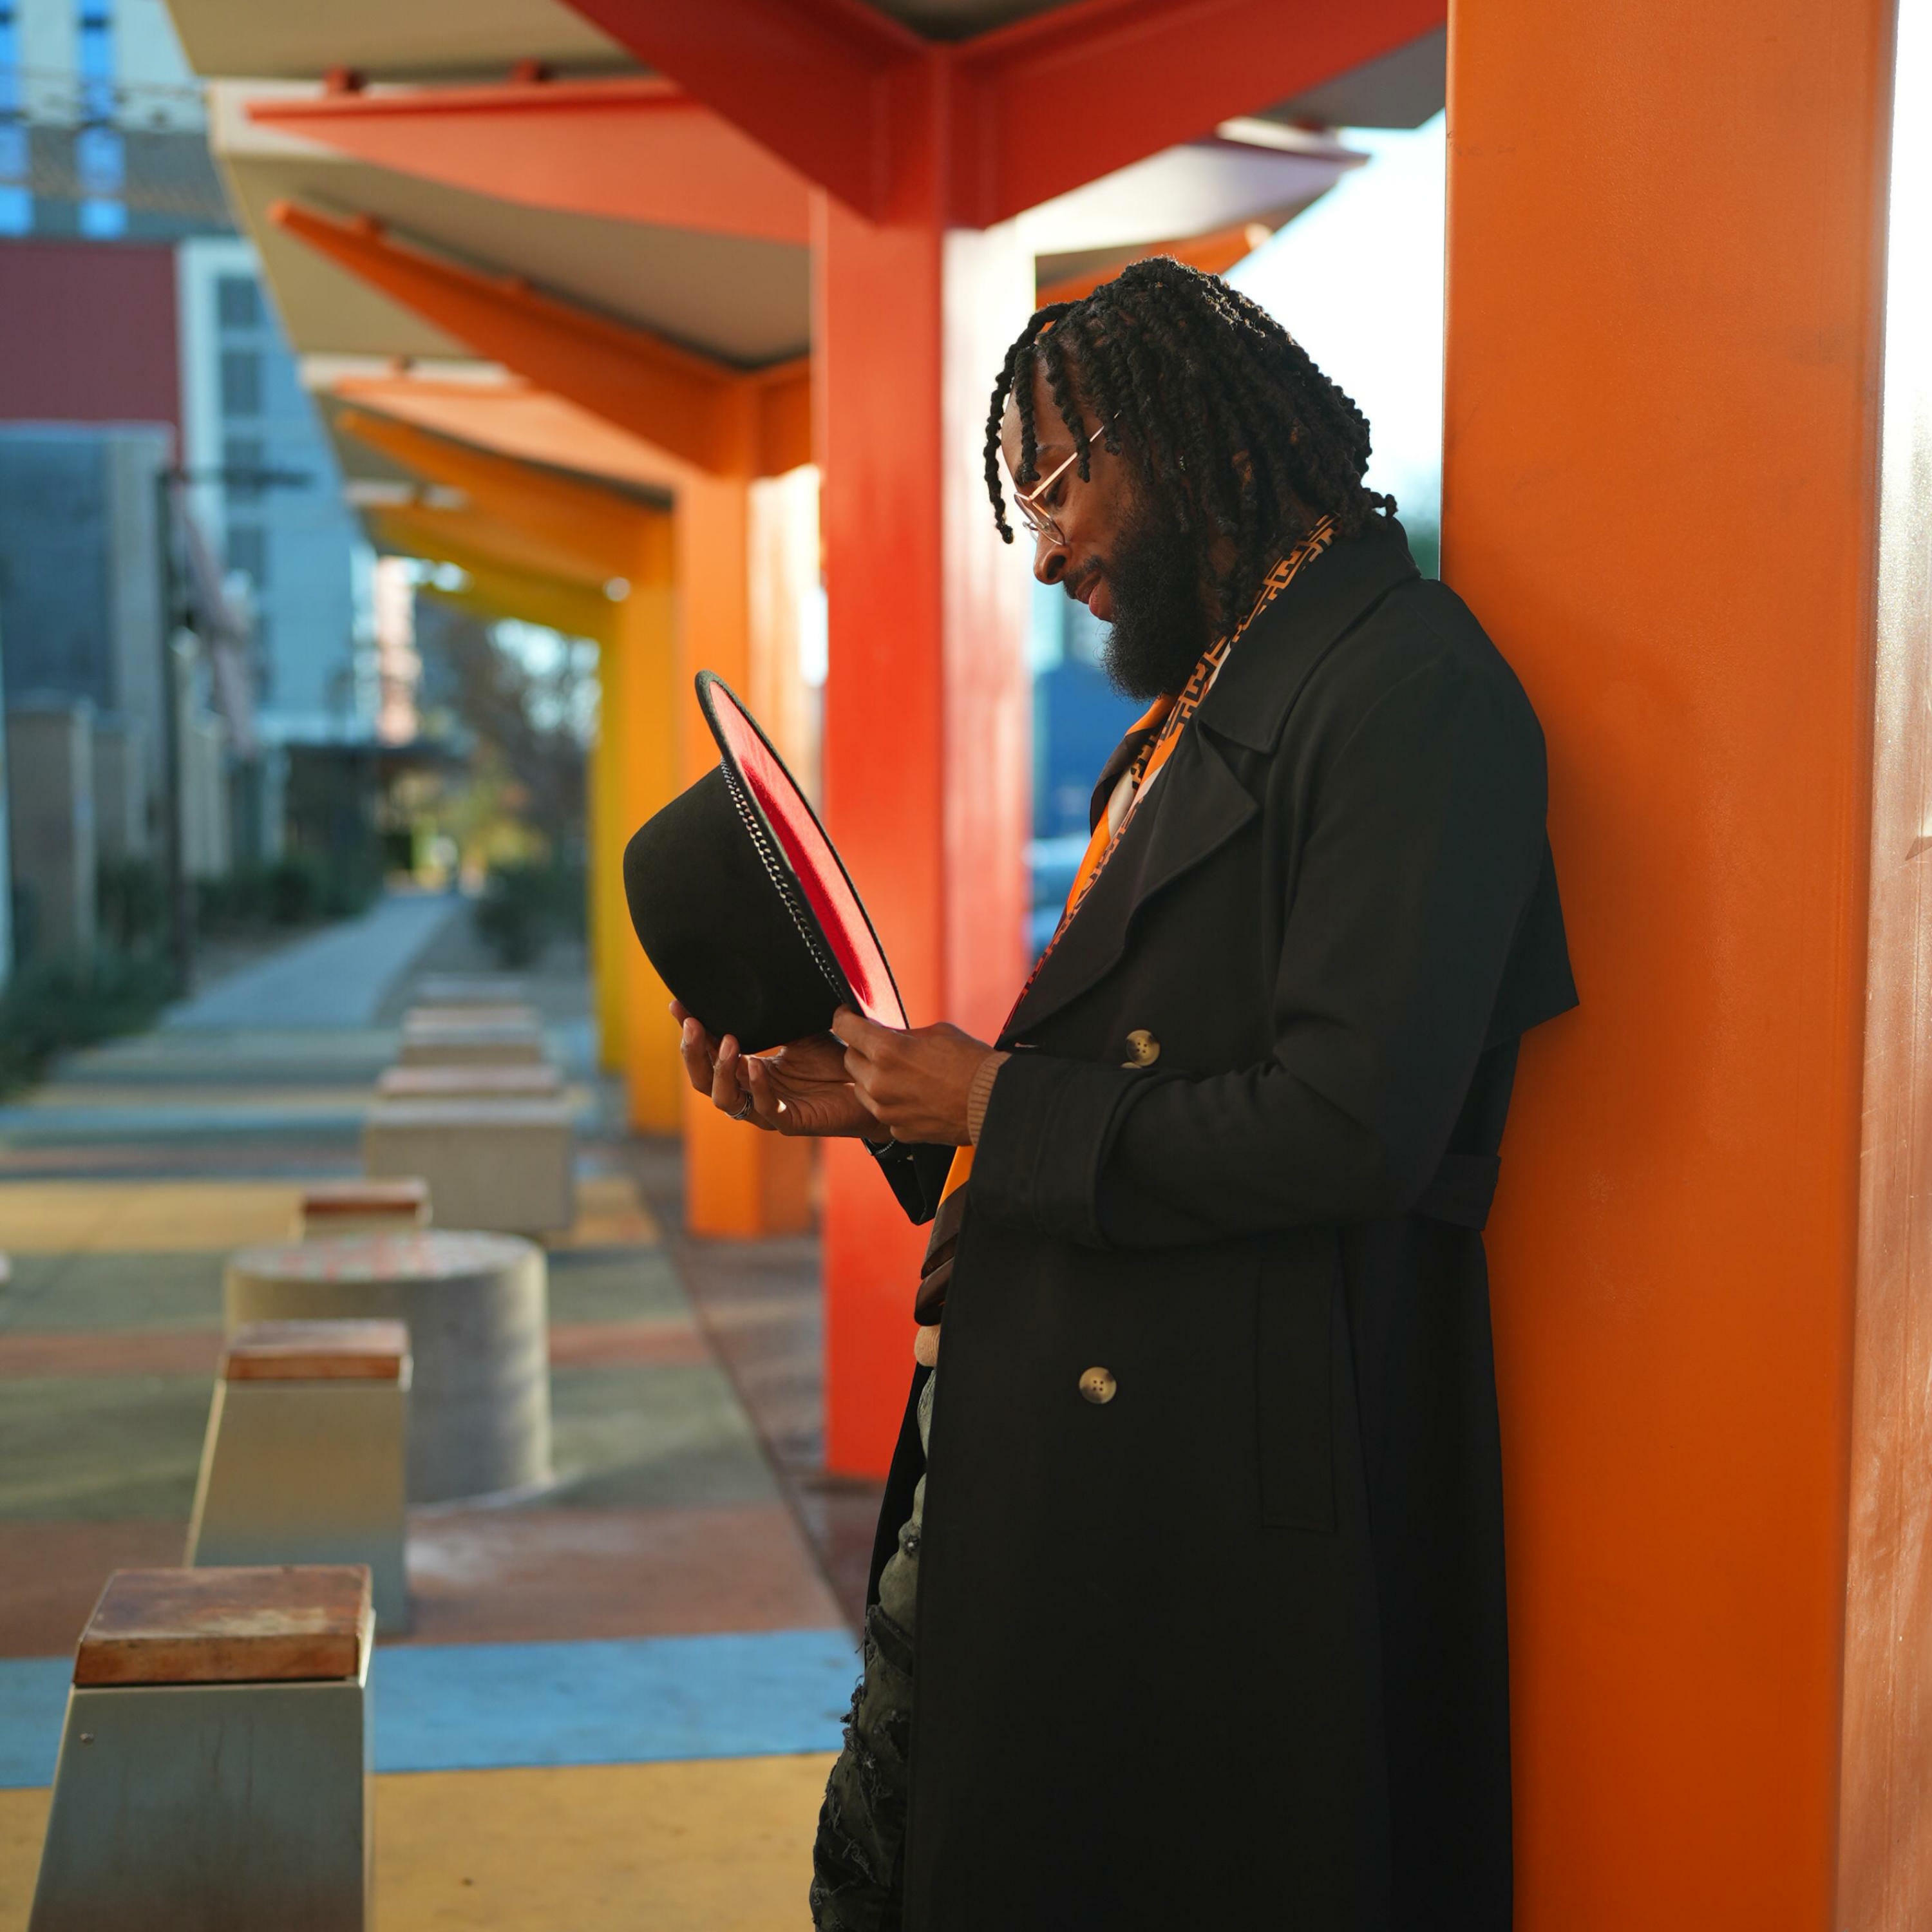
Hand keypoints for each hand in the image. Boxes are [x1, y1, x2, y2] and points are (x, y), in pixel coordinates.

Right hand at [672, 1001, 877, 1137]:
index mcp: (748, 1069)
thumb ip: (776, 1014)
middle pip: (704, 1079)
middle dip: (693, 1052)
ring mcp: (768, 1110)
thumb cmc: (836, 1060)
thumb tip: (757, 976)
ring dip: (721, 1071)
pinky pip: (765, 1110)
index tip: (678, 1005)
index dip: (692, 1031)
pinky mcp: (791, 1123)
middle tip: (693, 1024)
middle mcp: (751, 1091)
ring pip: (725, 1099)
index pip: (709, 1051)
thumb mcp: (801, 1030)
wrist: (871, 1084)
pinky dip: (758, 1087)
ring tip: (729, 1042)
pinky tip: (755, 1065)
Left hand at [830, 1008, 993, 1145]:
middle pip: (849, 1059)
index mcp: (887, 1051)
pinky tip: (913, 1096)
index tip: (847, 1016)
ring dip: (873, 1077)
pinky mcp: (898, 1130)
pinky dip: (891, 1102)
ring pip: (861, 1088)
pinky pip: (882, 1111)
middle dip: (861, 1049)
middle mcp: (879, 1082)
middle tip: (880, 1046)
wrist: (994, 1103)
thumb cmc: (971, 1064)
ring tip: (900, 1073)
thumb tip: (885, 1033)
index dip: (844, 1018)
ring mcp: (887, 1110)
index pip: (845, 1027)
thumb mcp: (936, 1032)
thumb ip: (902, 1034)